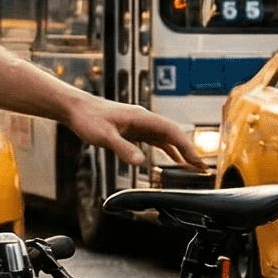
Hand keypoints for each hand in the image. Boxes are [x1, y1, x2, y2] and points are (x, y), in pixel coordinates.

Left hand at [64, 94, 205, 172]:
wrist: (75, 109)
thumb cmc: (88, 119)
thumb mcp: (104, 136)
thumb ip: (123, 149)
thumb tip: (140, 162)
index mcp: (142, 117)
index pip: (172, 131)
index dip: (186, 147)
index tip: (196, 162)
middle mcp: (144, 119)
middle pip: (173, 135)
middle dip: (189, 151)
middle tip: (202, 168)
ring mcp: (139, 124)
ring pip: (166, 138)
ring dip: (181, 151)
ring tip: (194, 166)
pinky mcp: (133, 129)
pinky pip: (156, 140)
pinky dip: (167, 149)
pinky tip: (173, 159)